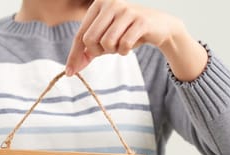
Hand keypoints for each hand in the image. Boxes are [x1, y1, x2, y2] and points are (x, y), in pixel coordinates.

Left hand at [66, 0, 206, 81]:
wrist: (159, 27)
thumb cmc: (128, 32)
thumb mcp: (105, 39)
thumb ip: (88, 51)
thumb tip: (71, 70)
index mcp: (99, 4)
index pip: (80, 34)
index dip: (74, 55)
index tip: (69, 73)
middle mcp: (111, 3)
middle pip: (90, 40)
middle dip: (98, 51)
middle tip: (109, 50)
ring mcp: (126, 10)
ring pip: (106, 43)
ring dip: (113, 51)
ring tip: (121, 45)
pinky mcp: (140, 20)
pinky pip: (123, 45)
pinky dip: (125, 51)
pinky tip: (130, 46)